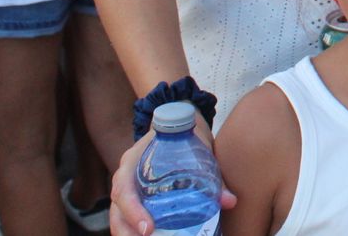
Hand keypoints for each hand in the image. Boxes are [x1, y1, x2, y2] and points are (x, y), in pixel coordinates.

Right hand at [109, 122, 235, 234]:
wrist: (178, 122)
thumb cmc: (186, 136)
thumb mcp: (199, 150)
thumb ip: (214, 176)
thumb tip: (230, 201)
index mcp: (134, 160)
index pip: (124, 189)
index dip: (133, 210)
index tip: (149, 227)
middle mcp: (126, 175)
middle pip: (117, 209)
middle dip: (127, 229)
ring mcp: (128, 186)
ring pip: (119, 215)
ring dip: (129, 233)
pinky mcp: (136, 195)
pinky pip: (128, 215)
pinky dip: (134, 229)